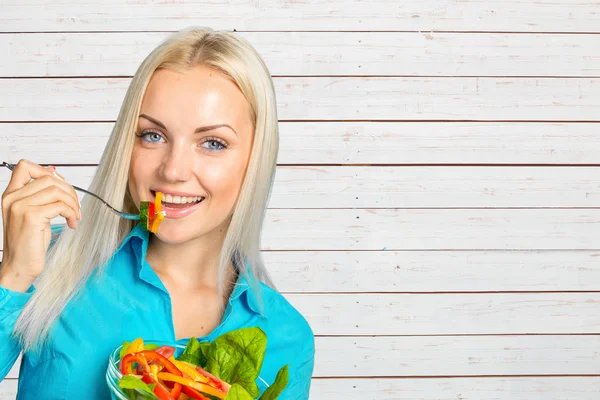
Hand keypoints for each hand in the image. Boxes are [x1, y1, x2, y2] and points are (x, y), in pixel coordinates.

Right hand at [0, 159, 80, 291]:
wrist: (19, 266)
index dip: (48, 171)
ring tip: (75, 216)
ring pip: (57, 190)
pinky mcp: (31, 216)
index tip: (61, 186)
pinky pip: (61, 206)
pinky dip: (72, 213)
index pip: (24, 166)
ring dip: (73, 203)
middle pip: (48, 177)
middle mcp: (13, 197)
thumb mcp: (33, 213)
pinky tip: (72, 223)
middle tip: (75, 206)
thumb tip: (55, 172)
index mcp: (11, 194)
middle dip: (69, 190)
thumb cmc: (29, 242)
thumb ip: (40, 194)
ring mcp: (20, 206)